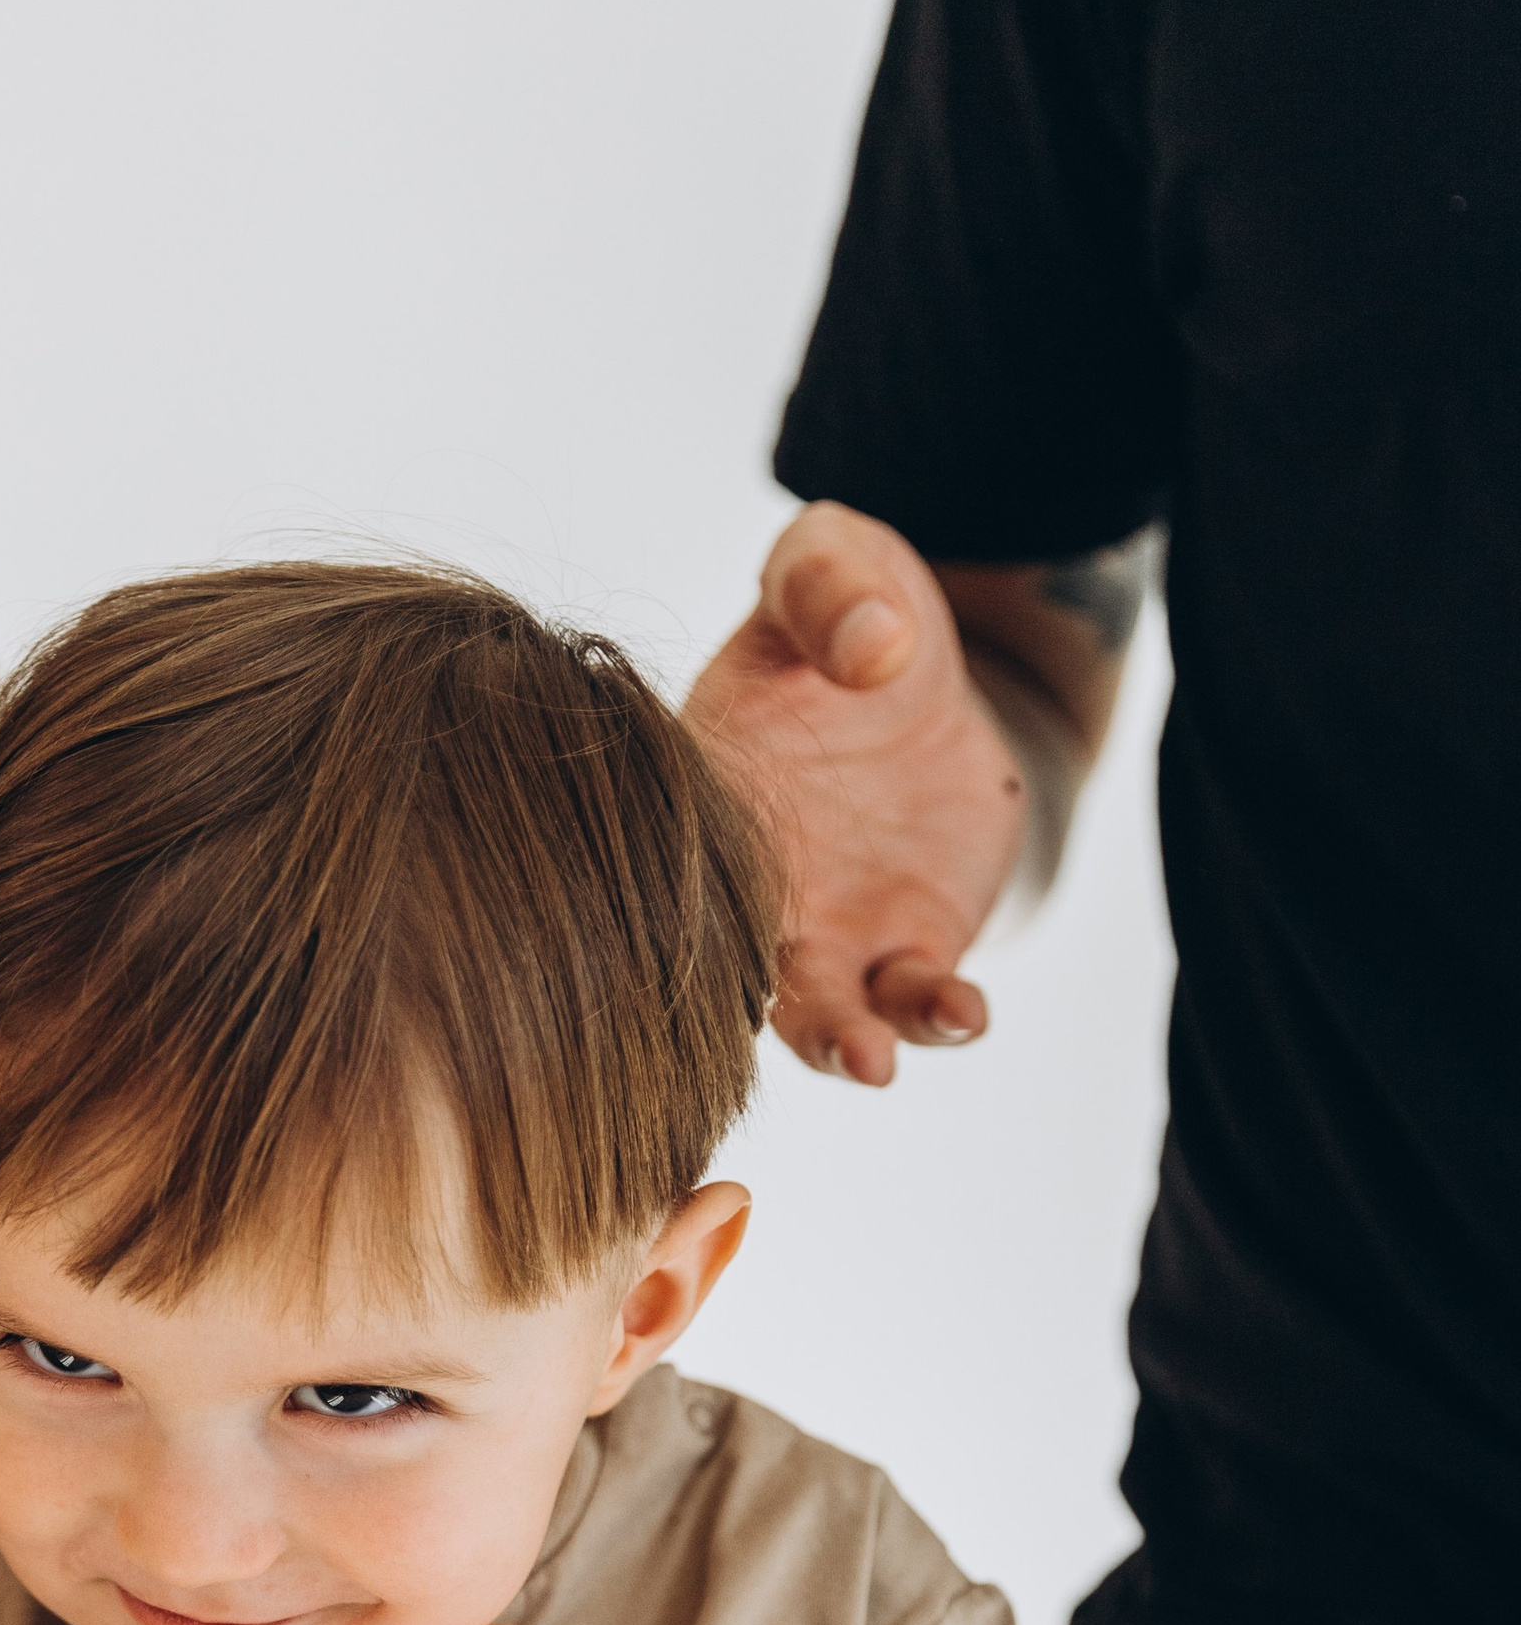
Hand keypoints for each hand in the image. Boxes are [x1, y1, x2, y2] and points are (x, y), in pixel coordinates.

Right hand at [685, 500, 1017, 1083]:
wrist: (943, 683)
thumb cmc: (860, 611)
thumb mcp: (837, 563)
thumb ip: (831, 582)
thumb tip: (873, 645)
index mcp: (703, 786)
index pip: (662, 846)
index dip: (663, 890)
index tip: (678, 924)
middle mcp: (748, 876)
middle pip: (717, 958)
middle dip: (735, 1005)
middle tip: (748, 1016)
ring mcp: (824, 926)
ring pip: (813, 1010)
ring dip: (837, 1043)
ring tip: (870, 1060)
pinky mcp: (903, 949)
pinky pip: (909, 1001)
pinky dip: (931, 1018)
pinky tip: (963, 1012)